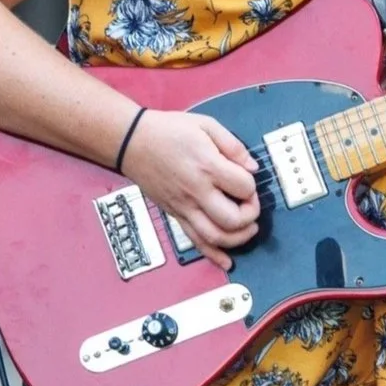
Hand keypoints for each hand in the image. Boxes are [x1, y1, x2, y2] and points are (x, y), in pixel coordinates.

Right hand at [120, 111, 261, 270]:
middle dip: (251, 215)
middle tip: (250, 204)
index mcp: (207, 166)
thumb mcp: (206, 125)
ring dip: (238, 239)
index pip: (244, 187)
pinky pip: (195, 242)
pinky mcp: (175, 215)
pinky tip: (226, 260)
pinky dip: (213, 255)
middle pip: (233, 219)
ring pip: (216, 237)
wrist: (132, 142)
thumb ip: (233, 146)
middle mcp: (196, 191)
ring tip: (248, 229)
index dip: (252, 185)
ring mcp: (184, 207)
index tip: (247, 178)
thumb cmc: (167, 131)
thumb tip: (252, 167)